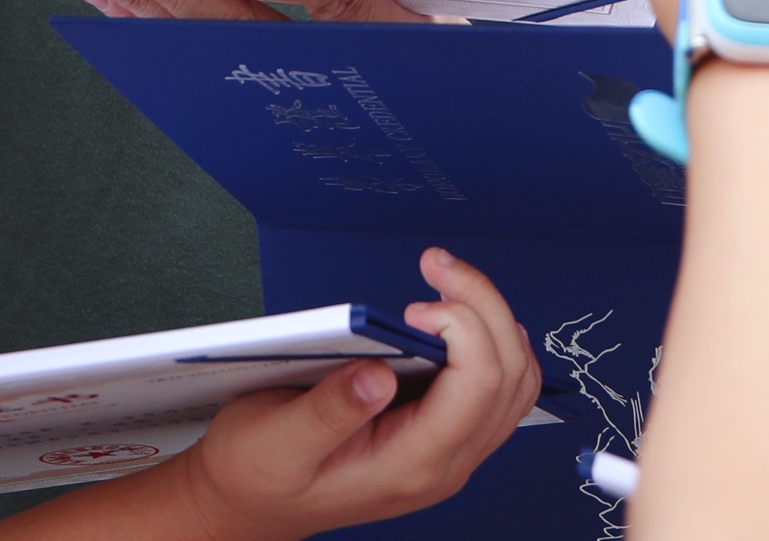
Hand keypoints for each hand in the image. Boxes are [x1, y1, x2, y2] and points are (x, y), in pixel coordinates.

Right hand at [158, 250, 539, 540]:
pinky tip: (454, 316)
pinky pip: (497, 389)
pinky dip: (489, 342)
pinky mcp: (444, 438)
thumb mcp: (275, 442)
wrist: (252, 504)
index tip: (413, 305)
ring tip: (448, 282)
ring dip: (493, 319)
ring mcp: (451, 453)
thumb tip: (379, 374)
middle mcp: (444, 463)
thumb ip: (328, 412)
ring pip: (516, 381)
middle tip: (436, 265)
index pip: (478, 387)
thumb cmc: (258, 475)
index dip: (462, 327)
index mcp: (410, 465)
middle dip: (482, 304)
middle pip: (509, 374)